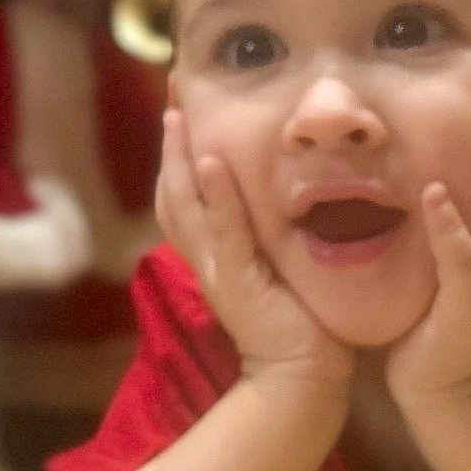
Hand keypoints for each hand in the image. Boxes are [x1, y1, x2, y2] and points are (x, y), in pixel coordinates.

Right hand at [156, 111, 354, 395]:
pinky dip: (217, 198)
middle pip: (171, 192)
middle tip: (172, 91)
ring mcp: (217, 271)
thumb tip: (282, 196)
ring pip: (184, 208)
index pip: (183, 195)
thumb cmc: (300, 325)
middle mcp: (206, 259)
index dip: (176, 152)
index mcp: (214, 255)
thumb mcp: (277, 267)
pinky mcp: (239, 283)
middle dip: (169, 142)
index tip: (180, 106)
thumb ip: (269, 237)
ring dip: (178, 159)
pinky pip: (224, 234)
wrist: (301, 379)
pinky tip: (211, 163)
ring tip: (177, 115)